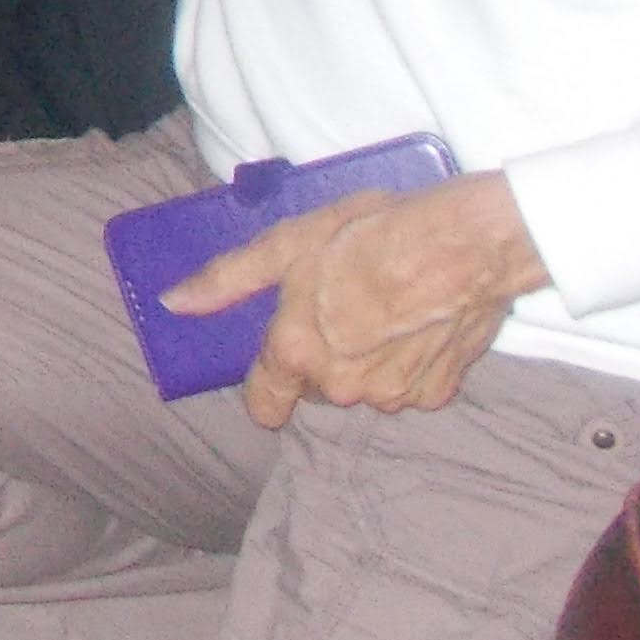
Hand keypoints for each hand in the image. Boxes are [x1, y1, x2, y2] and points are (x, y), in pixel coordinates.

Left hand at [166, 170, 547, 427]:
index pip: (265, 405)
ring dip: (365, 359)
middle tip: (338, 302)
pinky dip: (408, 361)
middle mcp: (342, 387)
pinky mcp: (438, 393)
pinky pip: (408, 385)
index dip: (266, 384)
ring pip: (363, 386)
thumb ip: (229, 279)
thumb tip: (174, 302)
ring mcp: (393, 395)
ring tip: (382, 305)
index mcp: (298, 353)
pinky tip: (416, 319)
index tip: (276, 358)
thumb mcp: (289, 244)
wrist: (465, 243)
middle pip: (316, 387)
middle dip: (320, 354)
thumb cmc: (372, 234)